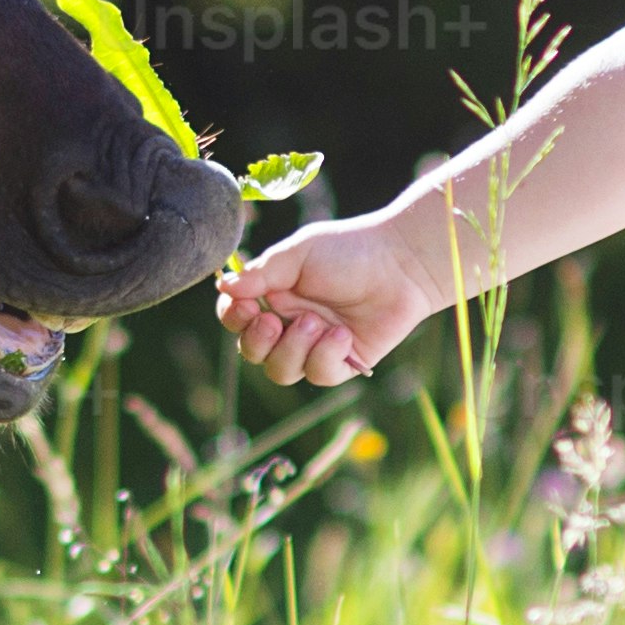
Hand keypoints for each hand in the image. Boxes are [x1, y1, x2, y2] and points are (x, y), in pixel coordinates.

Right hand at [221, 212, 439, 385]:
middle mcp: (290, 324)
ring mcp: (315, 346)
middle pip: (252, 352)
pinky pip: (319, 374)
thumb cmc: (350, 250)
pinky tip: (342, 335)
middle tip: (275, 320)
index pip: (236, 318)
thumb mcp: (300, 253)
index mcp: (273, 296)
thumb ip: (262, 272)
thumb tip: (222, 286)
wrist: (402, 264)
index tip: (243, 306)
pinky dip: (325, 356)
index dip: (232, 318)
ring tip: (316, 323)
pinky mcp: (343, 362)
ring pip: (281, 371)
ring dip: (292, 349)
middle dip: (257, 341)